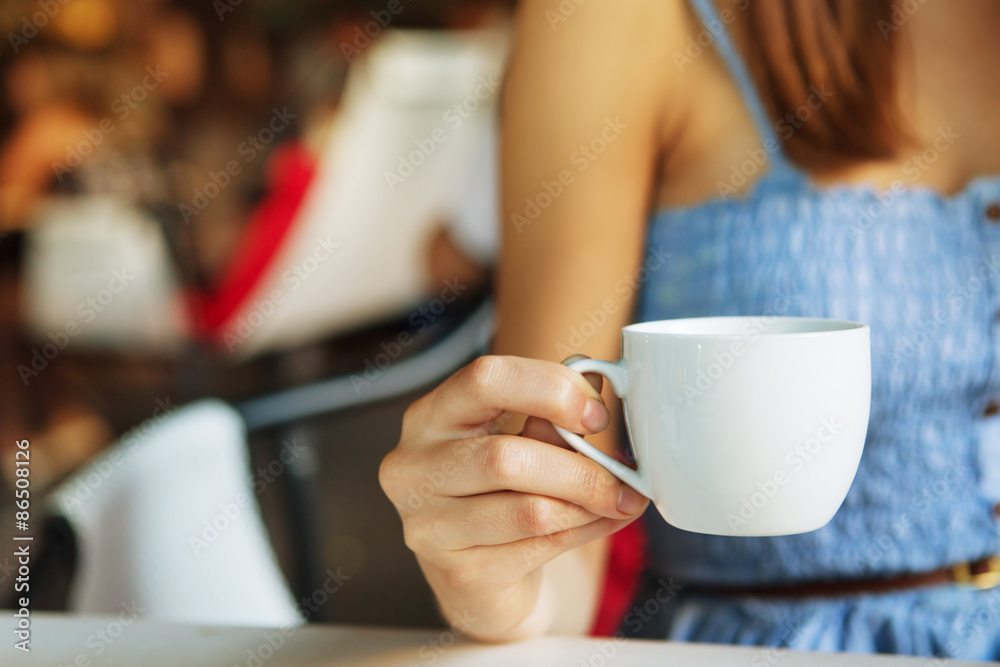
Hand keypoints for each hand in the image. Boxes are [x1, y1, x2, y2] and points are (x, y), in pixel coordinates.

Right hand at [379, 355, 648, 639]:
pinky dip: (583, 533)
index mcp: (430, 415)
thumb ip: (548, 417)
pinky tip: (599, 523)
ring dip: (589, 505)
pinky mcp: (457, 572)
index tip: (596, 413)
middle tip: (625, 476)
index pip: (484, 379)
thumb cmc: (501, 493)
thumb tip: (597, 391)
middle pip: (507, 457)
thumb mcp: (520, 441)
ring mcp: (427, 525)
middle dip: (581, 468)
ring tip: (618, 501)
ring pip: (531, 510)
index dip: (550, 389)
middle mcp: (414, 467)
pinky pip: (538, 548)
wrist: (480, 576)